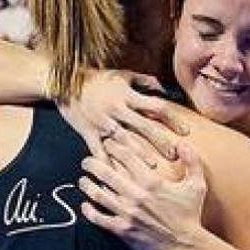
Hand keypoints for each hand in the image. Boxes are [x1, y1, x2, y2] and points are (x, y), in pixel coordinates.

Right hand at [60, 70, 187, 160]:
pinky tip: (116, 174)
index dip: (172, 119)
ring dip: (140, 154)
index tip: (186, 131)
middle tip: (175, 154)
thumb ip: (144, 81)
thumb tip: (162, 88)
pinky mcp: (88, 132)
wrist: (64, 81)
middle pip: (144, 127)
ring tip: (153, 166)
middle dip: (161, 141)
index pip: (156, 107)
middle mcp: (117, 110)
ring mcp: (102, 122)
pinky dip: (106, 163)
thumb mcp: (122, 75)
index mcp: (127, 96)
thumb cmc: (95, 78)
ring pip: (124, 140)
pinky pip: (98, 150)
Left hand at [78, 135, 206, 249]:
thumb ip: (191, 161)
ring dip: (87, 185)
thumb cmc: (190, 215)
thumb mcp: (196, 185)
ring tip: (82, 180)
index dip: (113, 146)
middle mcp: (136, 195)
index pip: (126, 156)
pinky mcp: (122, 229)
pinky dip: (89, 211)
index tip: (107, 143)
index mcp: (152, 181)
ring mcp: (127, 213)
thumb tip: (182, 144)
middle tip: (86, 160)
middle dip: (93, 163)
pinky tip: (85, 206)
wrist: (185, 246)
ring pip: (98, 194)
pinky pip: (99, 218)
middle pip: (106, 173)